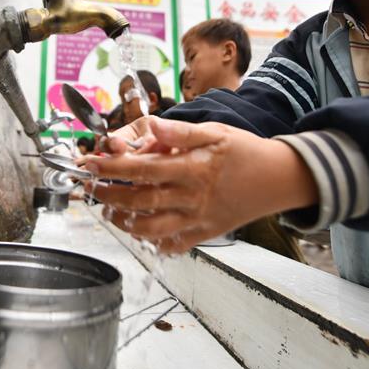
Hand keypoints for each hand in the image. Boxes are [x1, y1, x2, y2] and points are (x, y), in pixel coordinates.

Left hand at [79, 116, 317, 252]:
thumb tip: (151, 123)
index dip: (112, 167)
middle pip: (141, 200)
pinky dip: (155, 243)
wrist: (278, 179)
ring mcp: (198, 218)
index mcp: (192, 168)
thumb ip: (180, 131)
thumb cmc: (244, 151)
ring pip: (152, 228)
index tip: (91, 164)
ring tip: (111, 212)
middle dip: (110, 195)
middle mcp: (192, 196)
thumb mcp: (215, 132)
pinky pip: (175, 245)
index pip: (142, 168)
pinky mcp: (206, 233)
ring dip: (125, 223)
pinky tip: (142, 233)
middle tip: (91, 189)